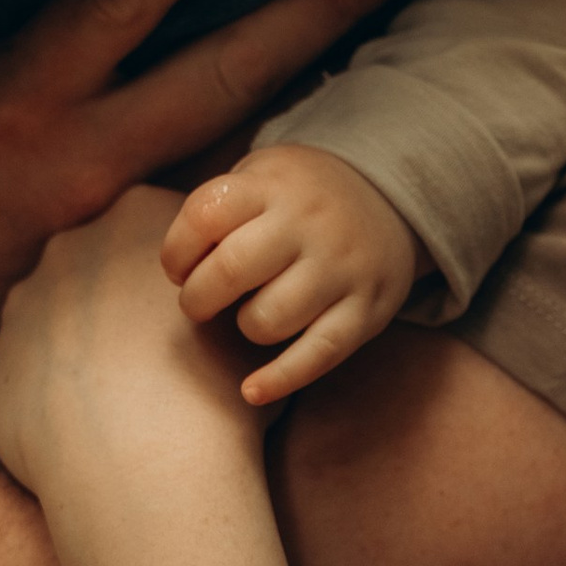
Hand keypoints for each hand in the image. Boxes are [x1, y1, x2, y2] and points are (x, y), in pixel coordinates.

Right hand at [0, 0, 423, 382]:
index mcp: (23, 97)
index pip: (121, 1)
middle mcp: (93, 161)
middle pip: (230, 80)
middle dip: (317, 10)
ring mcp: (132, 217)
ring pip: (251, 140)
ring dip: (327, 73)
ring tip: (399, 2)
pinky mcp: (152, 253)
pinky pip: (237, 184)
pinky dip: (296, 135)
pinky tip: (358, 83)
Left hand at [0, 186, 267, 541]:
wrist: (148, 465)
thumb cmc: (217, 389)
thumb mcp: (250, 320)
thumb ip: (227, 290)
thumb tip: (230, 303)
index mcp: (139, 217)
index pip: (153, 228)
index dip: (171, 277)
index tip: (188, 318)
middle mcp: (73, 246)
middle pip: (95, 265)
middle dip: (115, 302)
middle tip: (152, 358)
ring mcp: (24, 304)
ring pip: (52, 318)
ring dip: (76, 348)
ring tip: (116, 402)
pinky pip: (22, 375)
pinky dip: (45, 399)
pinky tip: (80, 432)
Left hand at [160, 147, 419, 407]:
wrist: (389, 196)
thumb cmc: (299, 198)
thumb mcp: (261, 176)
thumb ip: (220, 212)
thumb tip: (180, 275)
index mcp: (273, 185)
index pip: (205, 215)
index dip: (176, 252)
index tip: (179, 268)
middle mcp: (309, 222)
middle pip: (231, 269)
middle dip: (198, 298)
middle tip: (200, 302)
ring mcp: (341, 267)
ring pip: (270, 319)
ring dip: (246, 327)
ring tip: (252, 315)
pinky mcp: (367, 309)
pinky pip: (318, 355)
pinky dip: (279, 379)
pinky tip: (251, 389)